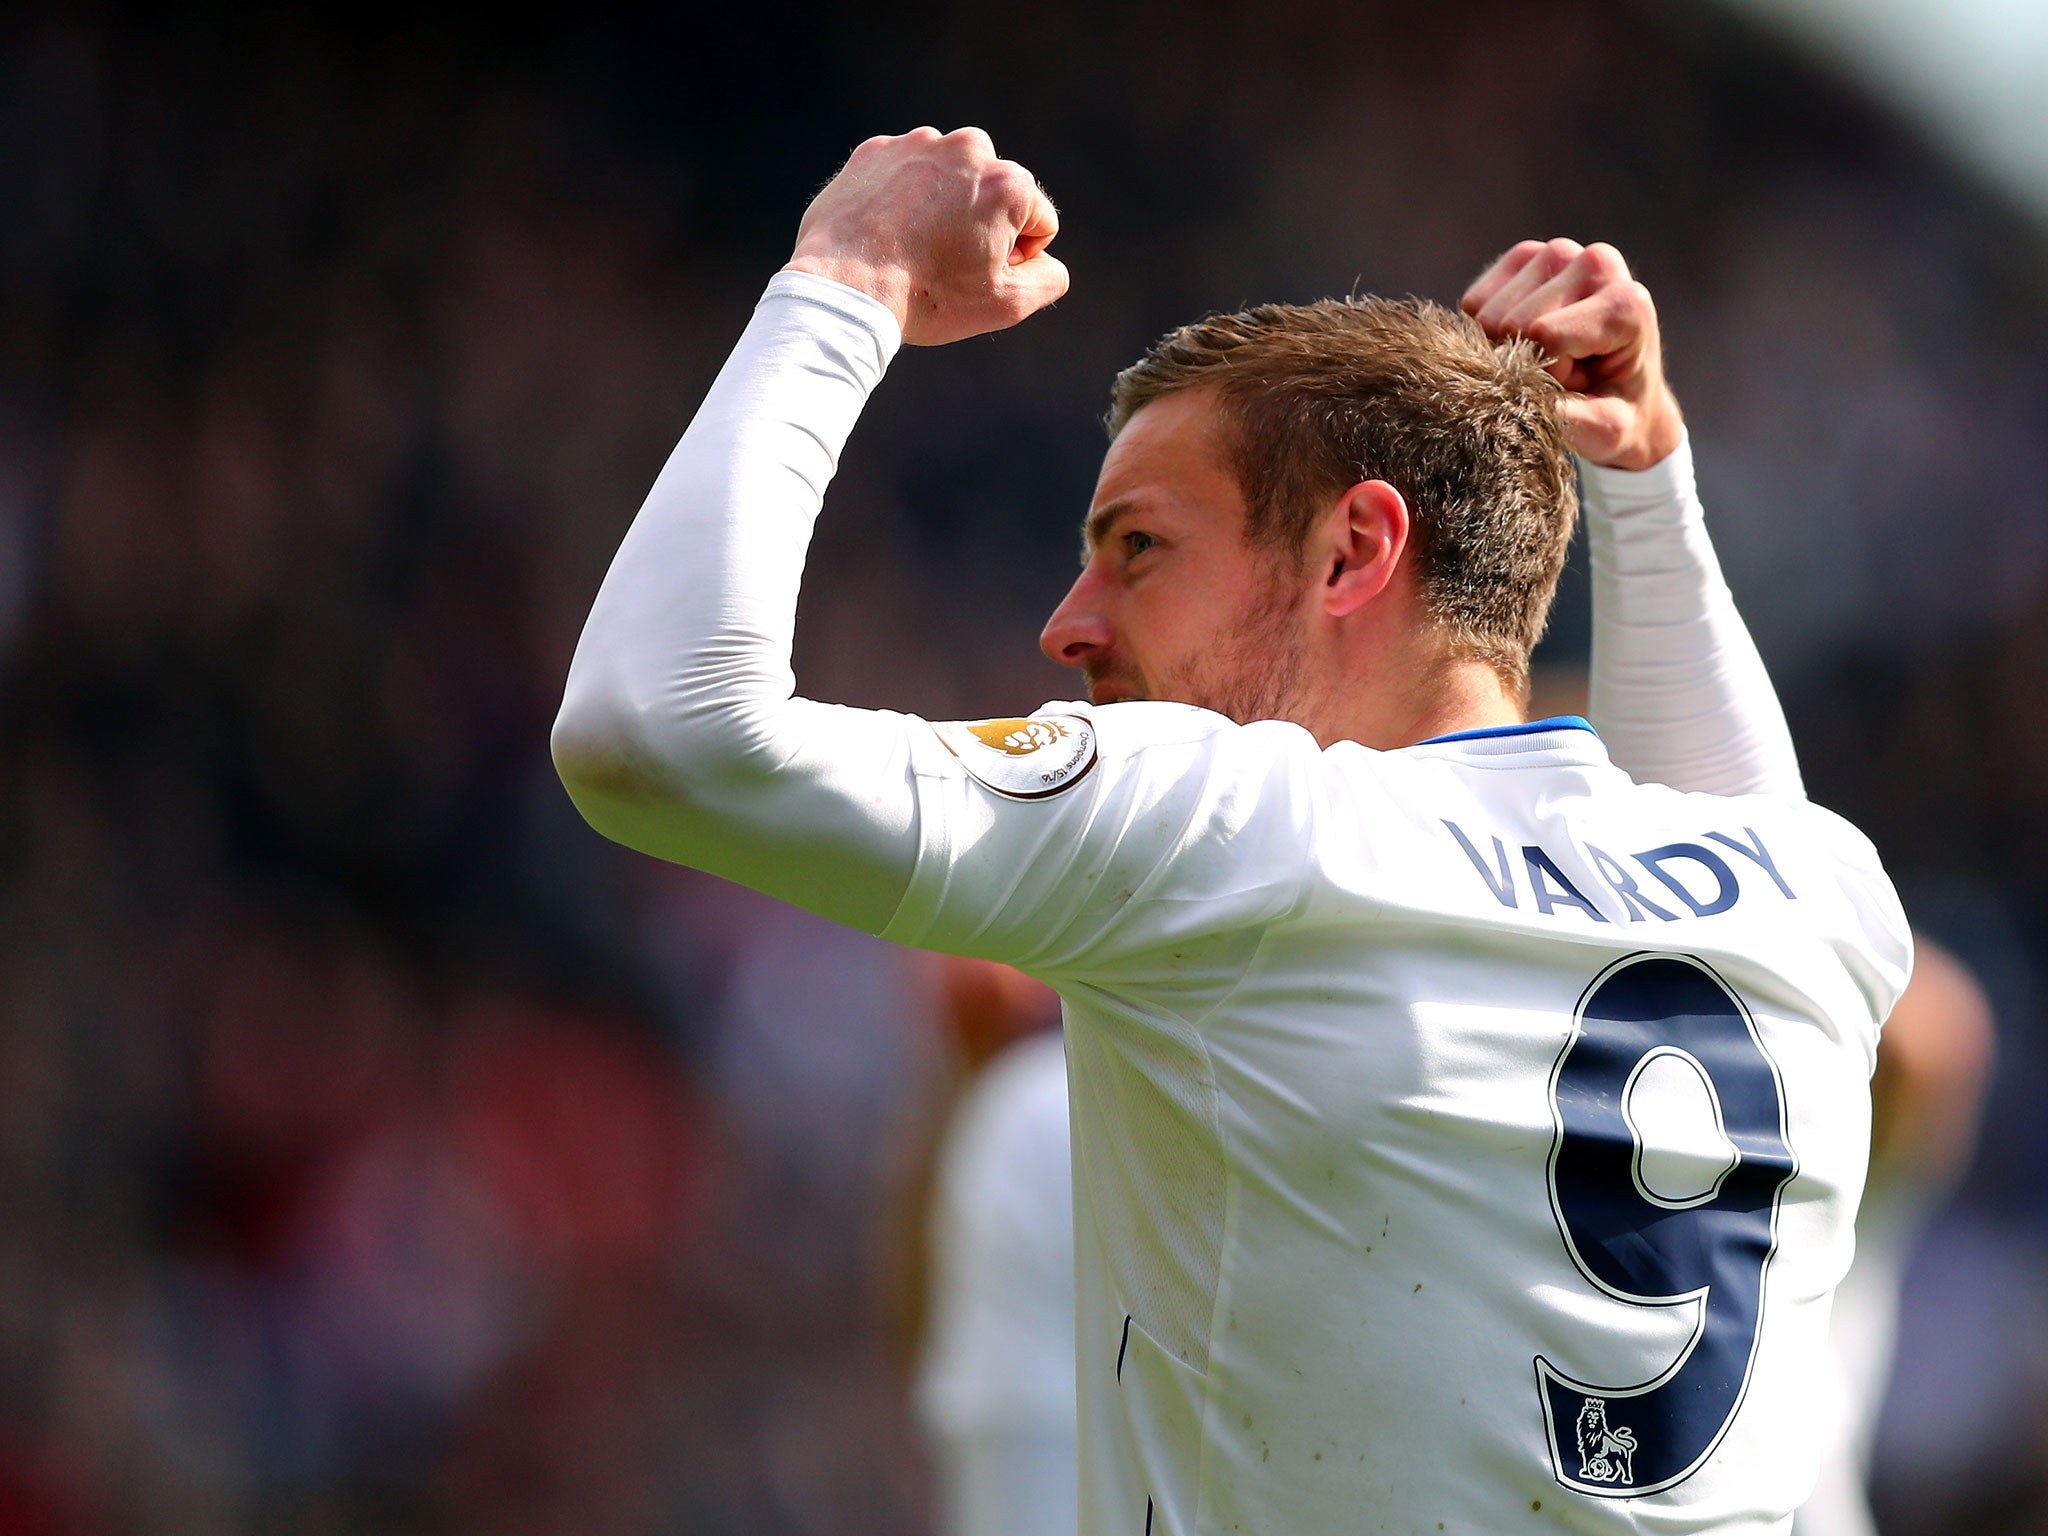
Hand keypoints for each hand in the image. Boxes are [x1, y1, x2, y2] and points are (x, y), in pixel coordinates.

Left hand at [786, 127, 1067, 346]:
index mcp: (1009, 182)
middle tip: (944, 263)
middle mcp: (968, 148)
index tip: (978, 275)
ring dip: (941, 209)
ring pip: (948, 180)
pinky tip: (885, 233)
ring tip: (912, 248)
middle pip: (993, 194)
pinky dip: (901, 201)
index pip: (1039, 222)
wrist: (845, 288)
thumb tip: (1046, 258)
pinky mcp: (875, 151)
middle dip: (980, 224)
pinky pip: (904, 175)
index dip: (1017, 258)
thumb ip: (1048, 277)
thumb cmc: (928, 298)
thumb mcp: (1007, 304)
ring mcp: (917, 144)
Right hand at [1461, 240, 1683, 470]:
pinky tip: (1523, 341)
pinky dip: (1486, 334)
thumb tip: (1500, 400)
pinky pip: (1474, 302)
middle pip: (1511, 323)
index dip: (1546, 376)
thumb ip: (1565, 418)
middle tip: (1561, 375)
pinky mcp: (1524, 257)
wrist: (1621, 393)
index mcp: (1626, 303)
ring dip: (1504, 348)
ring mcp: (1557, 252)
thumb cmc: (1615, 412)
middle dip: (1524, 362)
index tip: (1578, 386)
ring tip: (1547, 358)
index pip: (1544, 336)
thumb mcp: (1604, 432)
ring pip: (1486, 314)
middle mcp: (1596, 263)